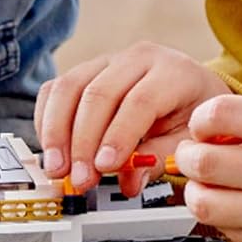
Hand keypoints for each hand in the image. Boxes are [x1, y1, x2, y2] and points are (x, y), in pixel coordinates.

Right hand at [35, 42, 229, 194]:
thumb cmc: (193, 114)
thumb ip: (161, 159)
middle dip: (83, 142)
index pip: (139, 101)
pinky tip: (51, 149)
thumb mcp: (190, 140)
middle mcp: (138, 59)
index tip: (104, 167)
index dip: (118, 136)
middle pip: (99, 94)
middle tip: (79, 178)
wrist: (193, 88)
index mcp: (173, 72)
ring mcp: (108, 60)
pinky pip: (55, 89)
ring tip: (58, 168)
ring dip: (57, 132)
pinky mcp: (85, 70)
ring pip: (70, 87)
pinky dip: (47, 120)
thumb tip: (129, 182)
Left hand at [172, 95, 241, 241]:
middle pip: (199, 159)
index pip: (218, 113)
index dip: (201, 120)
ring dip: (199, 191)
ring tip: (213, 186)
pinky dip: (222, 217)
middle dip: (188, 156)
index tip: (205, 128)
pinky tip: (240, 208)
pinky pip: (224, 228)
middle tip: (194, 157)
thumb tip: (211, 132)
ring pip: (202, 200)